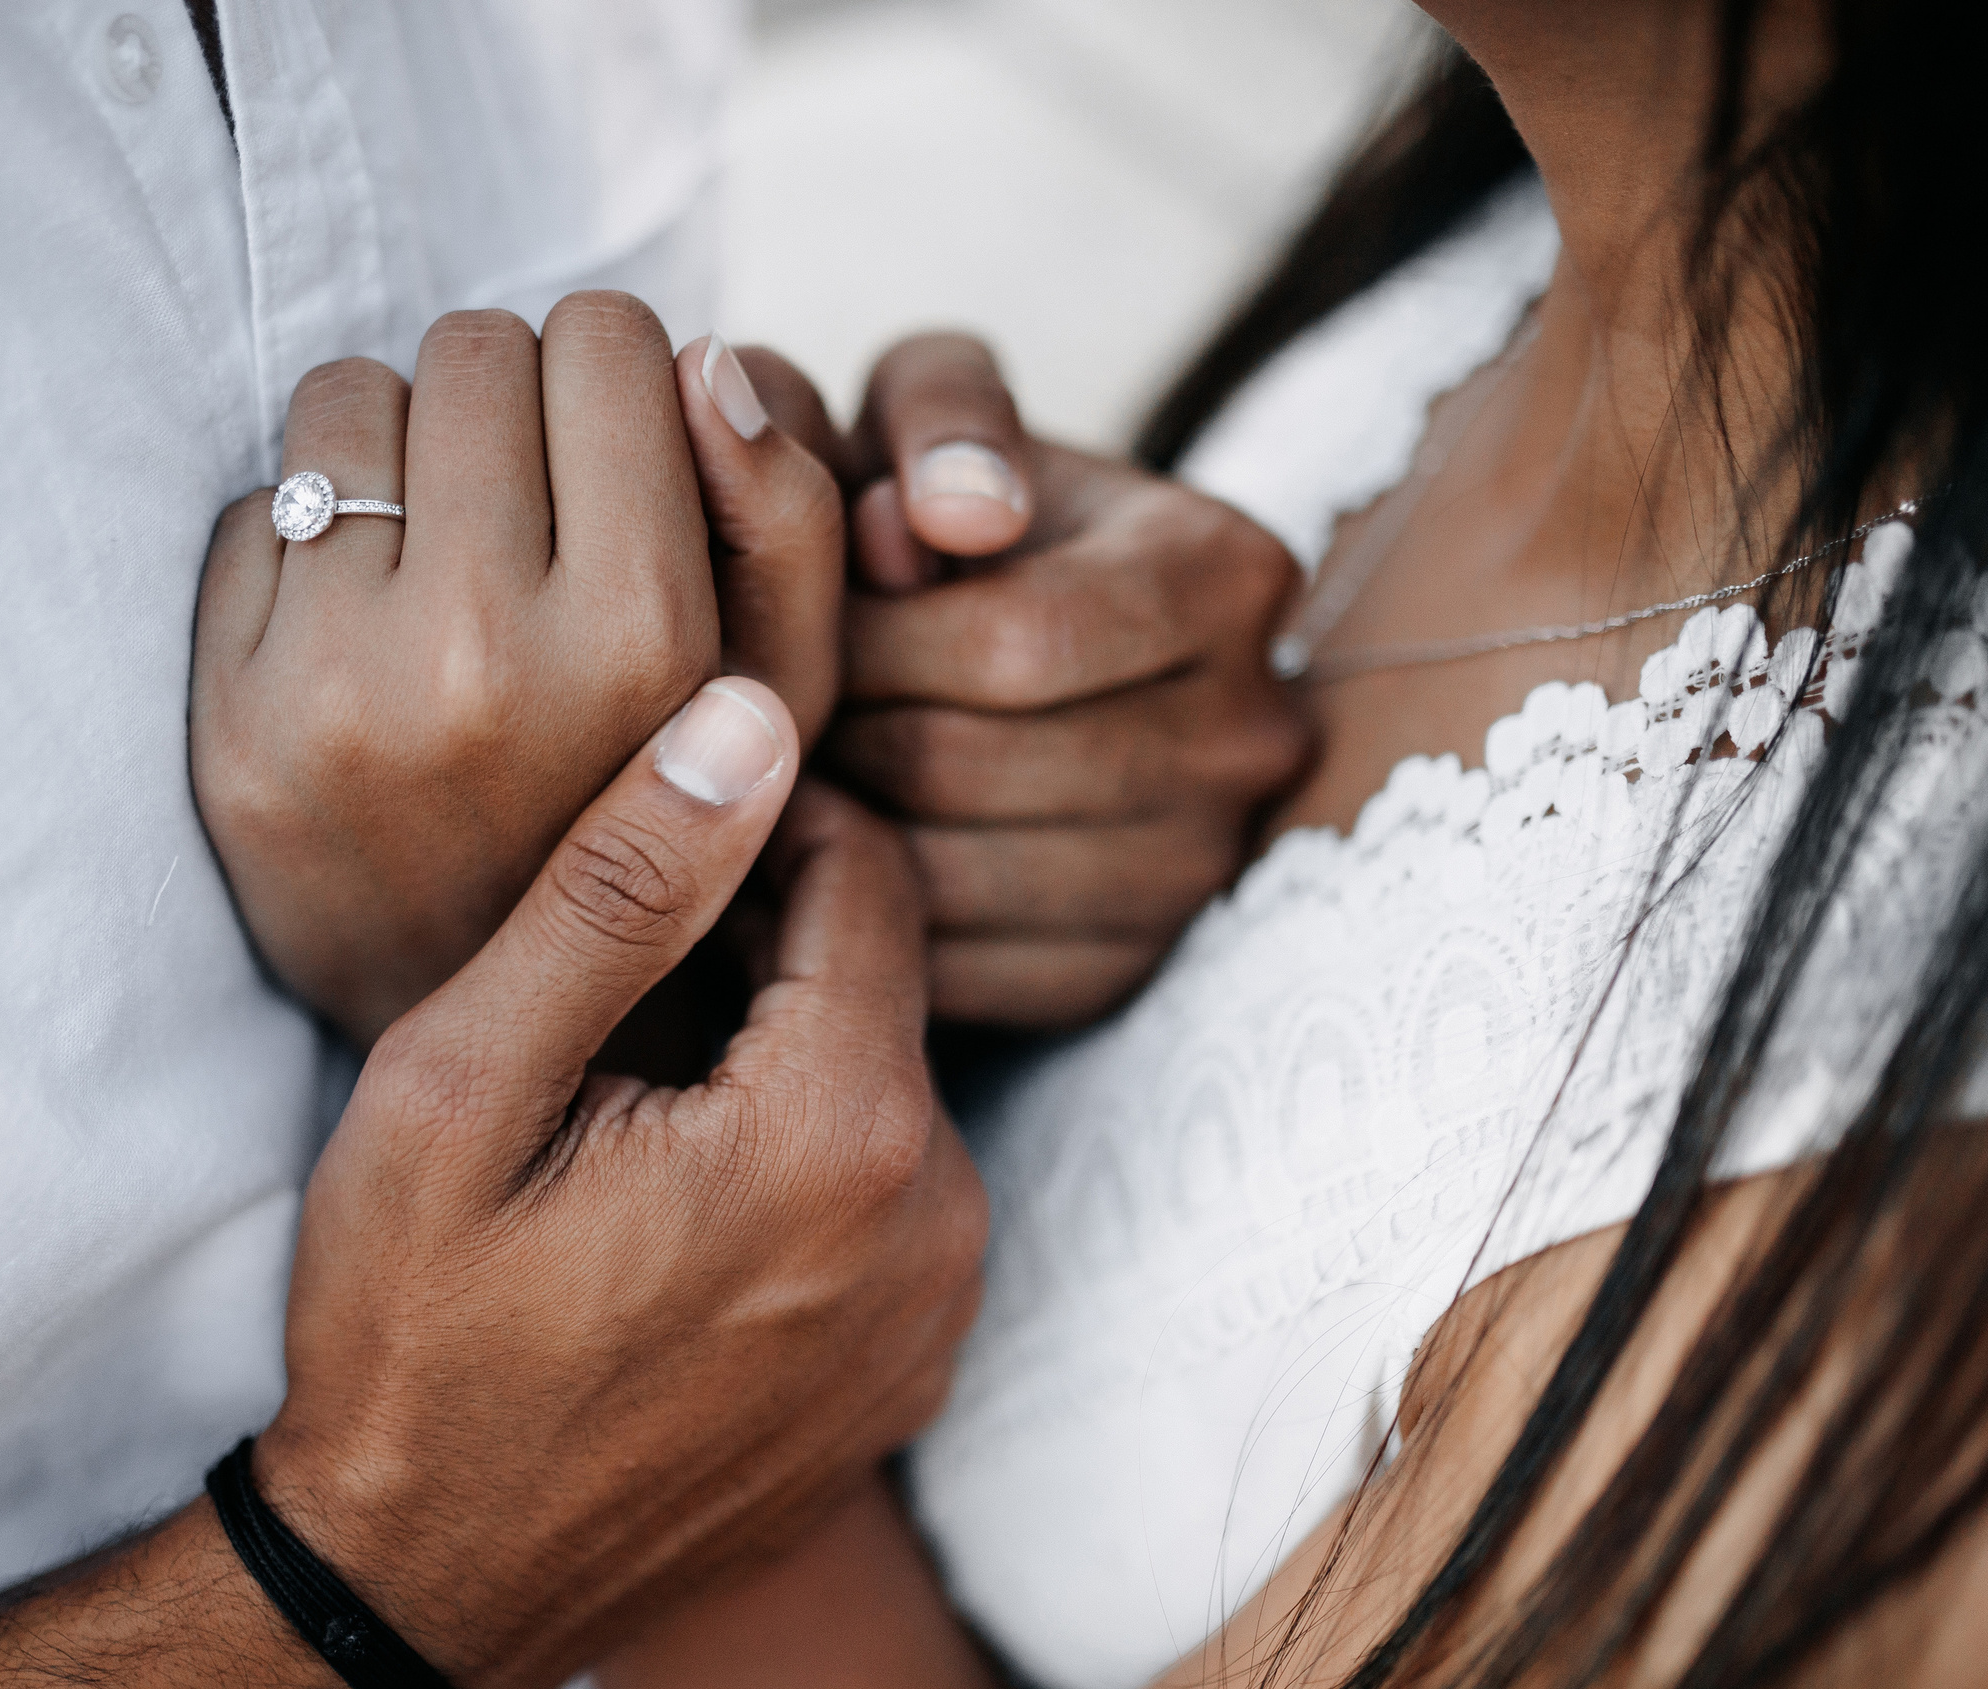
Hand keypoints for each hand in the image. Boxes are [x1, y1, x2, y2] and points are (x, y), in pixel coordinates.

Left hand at [191, 294, 842, 1044]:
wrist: (484, 1024)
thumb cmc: (652, 826)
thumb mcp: (780, 696)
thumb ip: (784, 517)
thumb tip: (700, 353)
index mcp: (643, 643)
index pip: (609, 338)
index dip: (613, 378)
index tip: (609, 453)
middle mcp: (482, 657)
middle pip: (475, 346)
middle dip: (505, 400)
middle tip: (521, 506)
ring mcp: (335, 685)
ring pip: (350, 396)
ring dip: (399, 447)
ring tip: (441, 554)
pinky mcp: (228, 714)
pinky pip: (256, 505)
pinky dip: (307, 537)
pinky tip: (361, 631)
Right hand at [254, 677, 986, 1688]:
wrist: (426, 1587)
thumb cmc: (414, 1338)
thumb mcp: (466, 1088)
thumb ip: (620, 890)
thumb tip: (747, 718)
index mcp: (841, 1133)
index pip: (871, 871)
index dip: (763, 817)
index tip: (655, 836)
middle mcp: (937, 1223)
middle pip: (884, 981)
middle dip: (765, 944)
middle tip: (614, 979)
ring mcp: (939, 1314)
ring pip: (888, 1084)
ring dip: (784, 1055)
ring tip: (634, 1097)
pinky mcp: (915, 1372)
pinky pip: (893, 1198)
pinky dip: (809, 1164)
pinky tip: (680, 1200)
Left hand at [784, 334, 1313, 1029]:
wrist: (1020, 641)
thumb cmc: (945, 512)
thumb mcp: (938, 414)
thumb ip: (937, 420)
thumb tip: (950, 514)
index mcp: (1231, 572)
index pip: (1015, 643)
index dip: (865, 639)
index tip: (780, 622)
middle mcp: (1253, 730)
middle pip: (972, 766)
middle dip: (831, 735)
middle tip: (733, 717)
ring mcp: (1202, 866)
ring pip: (954, 882)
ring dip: (821, 837)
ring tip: (741, 782)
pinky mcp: (1131, 966)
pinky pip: (963, 975)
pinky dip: (853, 925)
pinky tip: (783, 862)